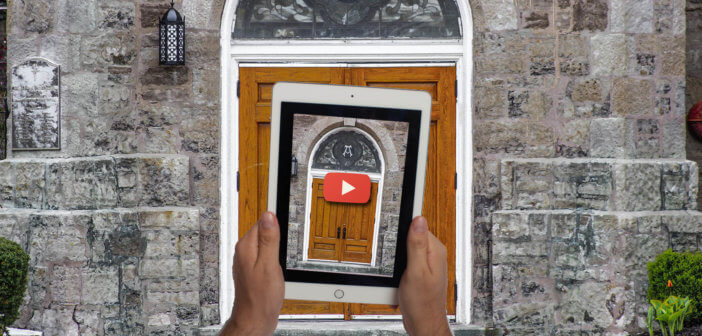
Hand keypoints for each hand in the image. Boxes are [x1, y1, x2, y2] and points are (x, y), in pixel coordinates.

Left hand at [221, 212, 283, 335]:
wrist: (255, 319)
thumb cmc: (261, 297)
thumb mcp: (269, 265)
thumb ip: (269, 239)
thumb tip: (269, 216)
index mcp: (246, 247)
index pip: (261, 221)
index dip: (275, 222)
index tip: (282, 224)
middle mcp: (243, 252)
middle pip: (263, 232)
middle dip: (276, 237)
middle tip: (282, 249)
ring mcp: (246, 261)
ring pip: (264, 244)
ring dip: (274, 248)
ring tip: (278, 260)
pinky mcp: (252, 269)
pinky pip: (263, 255)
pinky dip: (272, 258)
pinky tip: (275, 268)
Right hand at [398, 216, 450, 335]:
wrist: (423, 323)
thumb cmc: (422, 303)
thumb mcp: (416, 271)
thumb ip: (417, 245)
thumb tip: (418, 220)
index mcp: (435, 250)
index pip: (419, 225)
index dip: (406, 223)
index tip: (398, 213)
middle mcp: (433, 254)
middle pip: (409, 237)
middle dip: (398, 248)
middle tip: (397, 263)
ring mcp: (426, 263)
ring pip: (404, 251)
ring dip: (396, 262)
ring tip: (399, 276)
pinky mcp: (419, 271)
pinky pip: (404, 262)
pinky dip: (397, 271)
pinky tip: (399, 282)